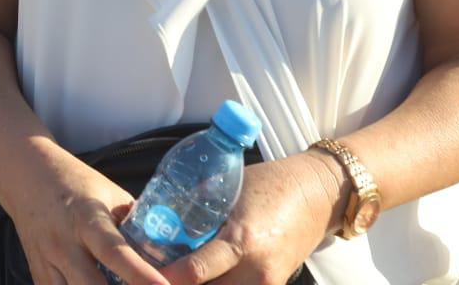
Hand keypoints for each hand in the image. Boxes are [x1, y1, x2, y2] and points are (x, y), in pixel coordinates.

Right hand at [0, 147, 171, 284]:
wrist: (26, 177)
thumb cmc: (75, 183)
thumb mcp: (109, 194)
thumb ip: (134, 224)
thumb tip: (168, 249)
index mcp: (85, 217)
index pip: (114, 250)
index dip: (139, 274)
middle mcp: (63, 243)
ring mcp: (46, 262)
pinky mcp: (37, 276)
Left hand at [161, 154, 339, 284]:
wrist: (318, 196)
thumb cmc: (270, 184)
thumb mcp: (228, 190)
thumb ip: (198, 209)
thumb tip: (160, 218)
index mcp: (240, 239)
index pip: (194, 272)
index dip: (163, 279)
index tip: (140, 276)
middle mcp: (255, 270)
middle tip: (150, 277)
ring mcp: (267, 284)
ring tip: (174, 277)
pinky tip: (205, 278)